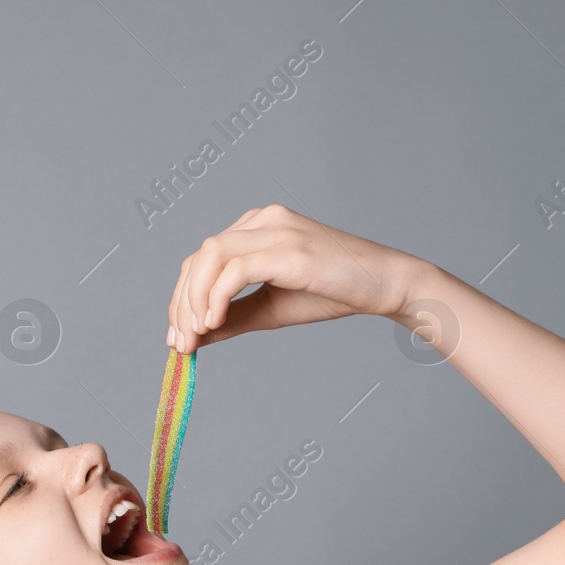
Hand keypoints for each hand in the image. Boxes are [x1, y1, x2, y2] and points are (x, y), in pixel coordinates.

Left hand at [166, 203, 425, 354]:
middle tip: (180, 344)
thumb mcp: (271, 309)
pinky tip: (213, 324)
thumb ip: (232, 318)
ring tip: (194, 337)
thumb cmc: (333, 293)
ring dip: (193, 301)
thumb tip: (194, 336)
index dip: (182, 298)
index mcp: (257, 227)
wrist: (386, 284)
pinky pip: (235, 269)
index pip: (202, 259)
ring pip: (210, 257)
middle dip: (181, 304)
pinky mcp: (287, 247)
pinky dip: (216, 297)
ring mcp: (275, 229)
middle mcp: (262, 219)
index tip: (179, 338)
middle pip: (199, 257)